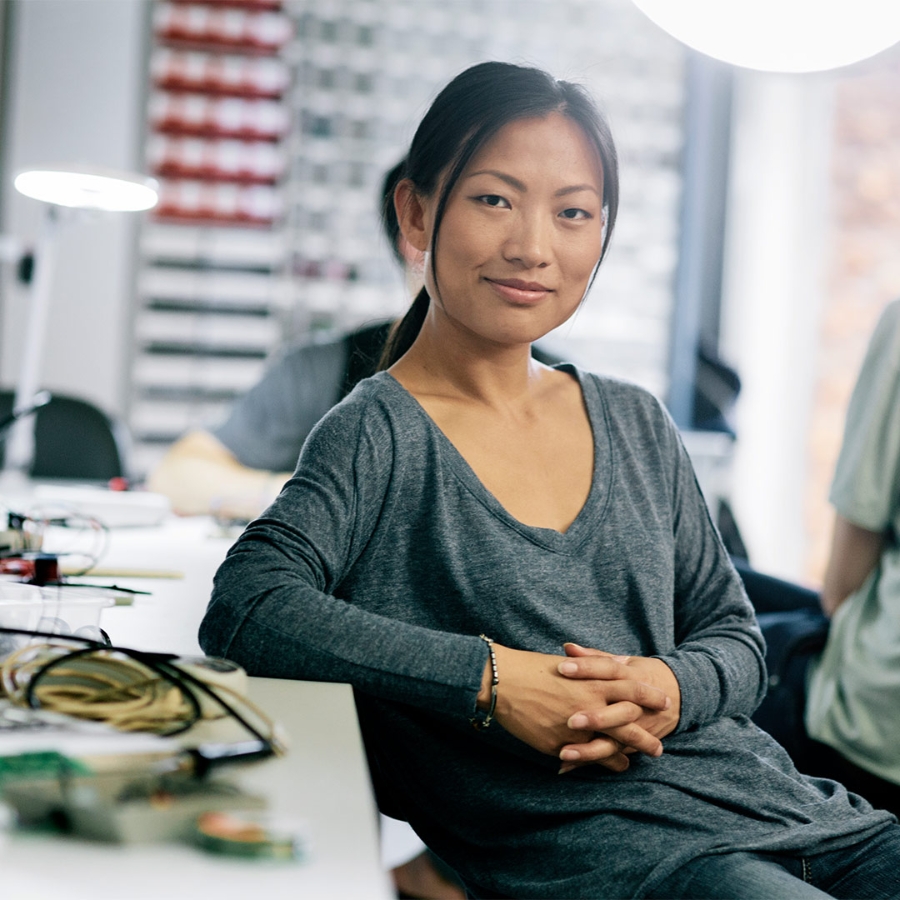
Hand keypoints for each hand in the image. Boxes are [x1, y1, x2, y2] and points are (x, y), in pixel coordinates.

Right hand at [478, 645, 670, 772]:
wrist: (503, 682)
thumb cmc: (532, 667)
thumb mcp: (567, 663)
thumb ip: (591, 668)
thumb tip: (610, 666)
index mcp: (593, 680)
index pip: (631, 688)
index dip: (649, 695)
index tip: (664, 701)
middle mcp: (591, 704)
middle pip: (629, 723)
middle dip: (646, 737)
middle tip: (659, 747)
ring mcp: (578, 726)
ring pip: (610, 746)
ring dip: (624, 757)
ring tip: (632, 764)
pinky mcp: (561, 742)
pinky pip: (585, 757)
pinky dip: (596, 763)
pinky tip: (601, 767)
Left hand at [556, 643, 680, 771]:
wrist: (679, 696)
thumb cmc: (641, 674)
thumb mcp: (624, 662)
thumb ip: (594, 656)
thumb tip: (567, 647)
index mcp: (632, 676)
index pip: (609, 670)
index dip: (586, 668)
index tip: (562, 668)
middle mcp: (637, 703)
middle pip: (619, 710)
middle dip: (596, 718)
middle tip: (570, 721)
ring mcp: (638, 727)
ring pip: (617, 740)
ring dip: (591, 749)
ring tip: (565, 753)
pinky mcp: (634, 744)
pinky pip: (613, 756)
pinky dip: (591, 762)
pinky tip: (567, 767)